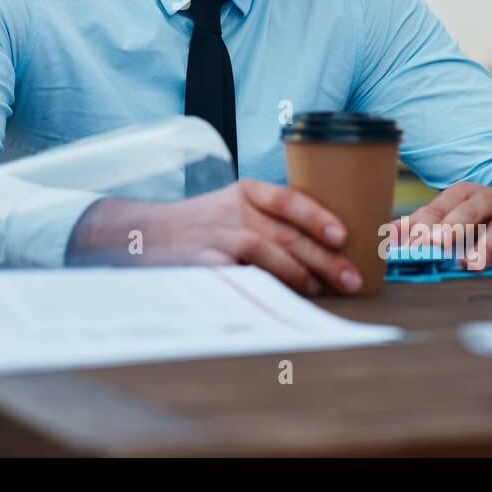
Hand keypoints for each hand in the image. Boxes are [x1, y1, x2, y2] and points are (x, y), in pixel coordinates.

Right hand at [67, 179, 360, 295]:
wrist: (141, 234)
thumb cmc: (202, 226)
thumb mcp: (234, 208)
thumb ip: (271, 220)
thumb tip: (328, 250)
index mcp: (244, 192)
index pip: (285, 198)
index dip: (316, 216)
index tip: (343, 235)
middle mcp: (230, 211)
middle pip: (284, 232)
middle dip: (323, 257)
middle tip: (351, 278)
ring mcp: (214, 237)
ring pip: (263, 251)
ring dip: (297, 273)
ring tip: (321, 290)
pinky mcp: (200, 264)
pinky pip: (237, 276)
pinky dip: (261, 287)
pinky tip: (281, 299)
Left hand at [393, 182, 491, 270]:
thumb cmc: (480, 212)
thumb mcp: (451, 210)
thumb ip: (420, 223)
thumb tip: (388, 235)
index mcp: (461, 194)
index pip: (438, 209)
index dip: (422, 228)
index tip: (408, 246)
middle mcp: (488, 199)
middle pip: (469, 211)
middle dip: (452, 227)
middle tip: (436, 244)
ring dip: (485, 246)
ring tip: (472, 263)